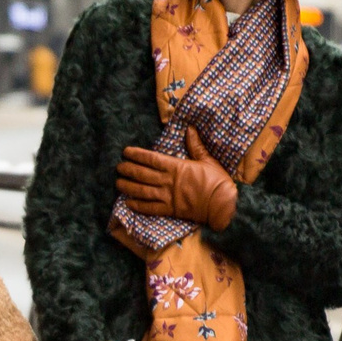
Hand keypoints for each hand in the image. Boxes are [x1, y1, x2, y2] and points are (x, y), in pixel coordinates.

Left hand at [117, 146, 237, 231]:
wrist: (223, 205)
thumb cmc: (217, 181)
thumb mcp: (208, 160)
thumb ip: (196, 146)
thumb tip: (190, 129)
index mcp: (177, 167)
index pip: (151, 159)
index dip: (137, 155)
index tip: (126, 152)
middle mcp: (169, 181)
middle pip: (142, 174)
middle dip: (128, 170)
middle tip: (118, 167)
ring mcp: (168, 197)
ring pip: (142, 191)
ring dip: (128, 187)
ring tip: (118, 183)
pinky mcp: (170, 211)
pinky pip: (150, 208)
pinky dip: (138, 206)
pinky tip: (128, 203)